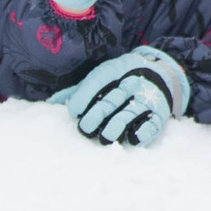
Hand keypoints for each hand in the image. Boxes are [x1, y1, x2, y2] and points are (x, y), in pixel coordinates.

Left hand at [54, 47, 189, 146]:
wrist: (160, 73)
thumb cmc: (119, 81)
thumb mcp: (101, 79)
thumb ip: (77, 92)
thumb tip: (50, 105)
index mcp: (115, 70)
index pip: (98, 81)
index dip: (84, 96)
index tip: (73, 111)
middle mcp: (131, 82)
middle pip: (112, 99)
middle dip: (97, 114)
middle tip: (85, 129)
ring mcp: (147, 97)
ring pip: (130, 112)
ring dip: (117, 125)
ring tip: (105, 138)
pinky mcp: (160, 113)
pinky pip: (152, 123)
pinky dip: (143, 132)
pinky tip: (133, 139)